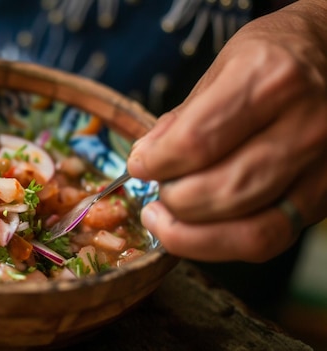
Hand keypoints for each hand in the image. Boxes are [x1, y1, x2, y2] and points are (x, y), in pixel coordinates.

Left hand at [127, 0, 326, 262]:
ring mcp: (324, 166)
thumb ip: (183, 118)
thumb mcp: (222, 68)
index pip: (196, 142)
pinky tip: (199, 229)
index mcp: (270, 80)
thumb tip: (145, 159)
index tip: (139, 166)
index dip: (156, 164)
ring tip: (166, 218)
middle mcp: (305, 124)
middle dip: (173, 203)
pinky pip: (272, 240)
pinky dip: (225, 244)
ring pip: (251, 230)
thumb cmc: (276, 57)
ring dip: (193, 234)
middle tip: (154, 196)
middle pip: (223, 191)